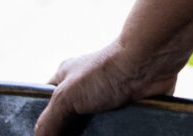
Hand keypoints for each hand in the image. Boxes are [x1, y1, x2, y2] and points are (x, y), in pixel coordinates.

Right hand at [34, 40, 177, 135]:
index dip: (44, 121)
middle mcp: (86, 88)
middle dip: (70, 132)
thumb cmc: (105, 71)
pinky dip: (113, 134)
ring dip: (93, 135)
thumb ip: (49, 121)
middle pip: (71, 118)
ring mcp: (107, 99)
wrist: (148, 64)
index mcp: (66, 79)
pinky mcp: (127, 108)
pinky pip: (116, 127)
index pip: (45, 103)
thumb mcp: (66, 96)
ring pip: (94, 126)